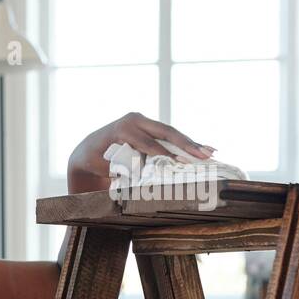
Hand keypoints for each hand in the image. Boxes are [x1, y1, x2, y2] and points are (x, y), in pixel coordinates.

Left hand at [67, 111, 214, 193]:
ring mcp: (143, 121)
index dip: (166, 154)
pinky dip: (186, 142)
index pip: (149, 143)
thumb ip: (115, 169)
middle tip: (204, 155)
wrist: (87, 148)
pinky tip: (204, 147)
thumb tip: (135, 178)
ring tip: (211, 153)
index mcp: (123, 128)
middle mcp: (134, 120)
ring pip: (171, 133)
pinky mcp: (148, 126)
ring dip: (191, 143)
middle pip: (166, 133)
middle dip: (187, 145)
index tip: (181, 163)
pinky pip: (169, 135)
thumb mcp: (99, 166)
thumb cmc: (92, 160)